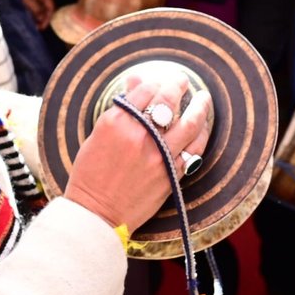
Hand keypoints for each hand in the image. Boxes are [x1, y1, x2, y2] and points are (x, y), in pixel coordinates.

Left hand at [13, 0, 53, 29]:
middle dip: (43, 18)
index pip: (51, 7)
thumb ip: (36, 9)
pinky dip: (34, 13)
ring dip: (38, 17)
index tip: (42, 26)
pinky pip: (35, 7)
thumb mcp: (28, 0)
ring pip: (41, 8)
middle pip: (47, 8)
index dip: (48, 17)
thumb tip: (41, 18)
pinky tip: (31, 19)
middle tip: (38, 27)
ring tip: (35, 25)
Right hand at [64, 65, 212, 230]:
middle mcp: (139, 135)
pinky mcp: (170, 174)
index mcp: (116, 123)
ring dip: (199, 107)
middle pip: (168, 101)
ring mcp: (158, 155)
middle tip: (183, 82)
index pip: (144, 91)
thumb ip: (121, 109)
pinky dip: (200, 135)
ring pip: (189, 123)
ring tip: (203, 99)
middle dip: (178, 86)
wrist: (96, 214)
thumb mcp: (98, 136)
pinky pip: (194, 149)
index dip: (155, 82)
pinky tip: (201, 128)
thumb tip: (136, 81)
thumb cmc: (91, 174)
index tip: (161, 81)